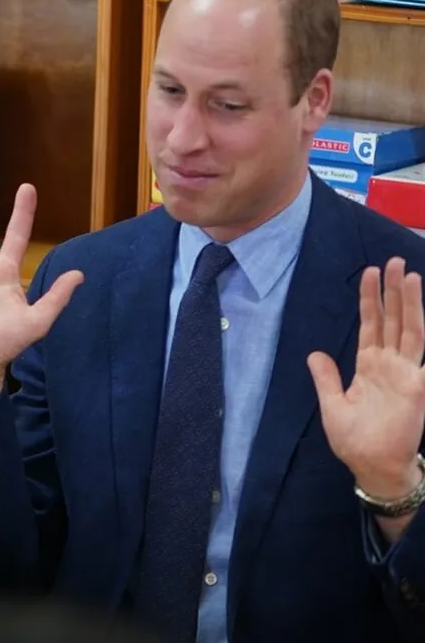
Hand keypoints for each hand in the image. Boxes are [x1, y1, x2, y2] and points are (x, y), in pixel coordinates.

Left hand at [308, 257, 424, 501]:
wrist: (372, 466)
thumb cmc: (354, 440)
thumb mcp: (332, 404)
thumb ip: (326, 378)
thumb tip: (314, 353)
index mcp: (369, 366)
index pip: (372, 324)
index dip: (371, 299)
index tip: (370, 272)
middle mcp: (390, 364)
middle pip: (393, 319)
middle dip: (393, 291)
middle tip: (394, 261)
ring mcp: (406, 373)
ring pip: (410, 329)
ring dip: (410, 303)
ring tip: (409, 275)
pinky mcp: (417, 386)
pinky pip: (422, 356)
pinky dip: (423, 334)